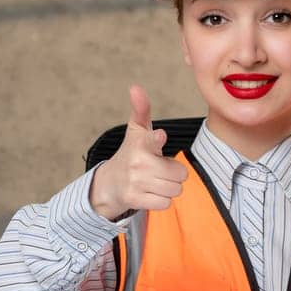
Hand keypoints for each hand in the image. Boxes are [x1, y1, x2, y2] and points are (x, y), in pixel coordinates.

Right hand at [88, 84, 187, 219]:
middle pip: (180, 174)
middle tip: (161, 169)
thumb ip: (141, 109)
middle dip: (175, 174)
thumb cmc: (131, 153)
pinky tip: (151, 193)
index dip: (157, 138)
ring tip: (156, 181)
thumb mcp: (136, 130)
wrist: (110, 183)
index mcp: (141, 143)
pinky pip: (165, 203)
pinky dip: (162, 200)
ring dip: (170, 187)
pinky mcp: (134, 200)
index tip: (160, 135)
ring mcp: (135, 182)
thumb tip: (135, 87)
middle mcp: (137, 163)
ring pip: (175, 190)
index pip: (152, 139)